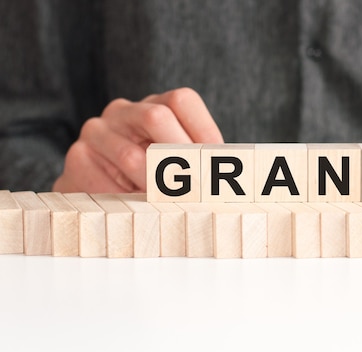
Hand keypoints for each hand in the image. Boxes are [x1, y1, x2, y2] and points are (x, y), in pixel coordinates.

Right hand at [53, 87, 222, 192]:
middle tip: (197, 188)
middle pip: (157, 118)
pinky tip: (139, 208)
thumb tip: (237, 172)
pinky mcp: (79, 157)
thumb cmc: (151, 177)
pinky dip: (129, 200)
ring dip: (156, 186)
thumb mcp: (178, 162)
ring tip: (172, 204)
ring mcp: (97, 131)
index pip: (182, 101)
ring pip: (132, 155)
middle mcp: (124, 110)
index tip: (216, 163)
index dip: (203, 132)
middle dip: (181, 157)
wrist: (100, 193)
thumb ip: (202, 162)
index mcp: (155, 104)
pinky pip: (107, 180)